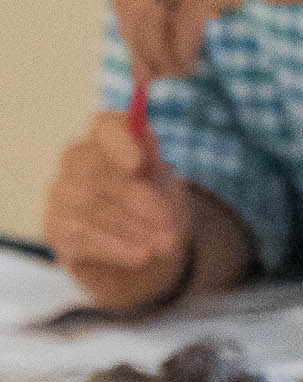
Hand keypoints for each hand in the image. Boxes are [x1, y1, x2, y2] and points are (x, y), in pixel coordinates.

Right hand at [43, 113, 195, 310]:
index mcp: (106, 134)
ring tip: (165, 244)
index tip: (140, 164)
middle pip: (97, 174)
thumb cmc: (150, 189)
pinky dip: (116, 247)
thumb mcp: (159, 175)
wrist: (135, 228)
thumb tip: (145, 153)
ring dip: (131, 228)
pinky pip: (82, 236)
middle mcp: (76, 158)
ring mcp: (60, 192)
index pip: (105, 126)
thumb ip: (152, 163)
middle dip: (136, 200)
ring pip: (90, 208)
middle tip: (167, 221)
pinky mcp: (56, 226)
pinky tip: (142, 255)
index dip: (119, 143)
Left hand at [115, 0, 302, 79]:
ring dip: (154, 50)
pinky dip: (179, 49)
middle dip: (134, 39)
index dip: (125, 17)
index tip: (138, 48)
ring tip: (173, 72)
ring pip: (149, 12)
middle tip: (148, 74)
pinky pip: (181, 22)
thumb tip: (154, 0)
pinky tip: (190, 63)